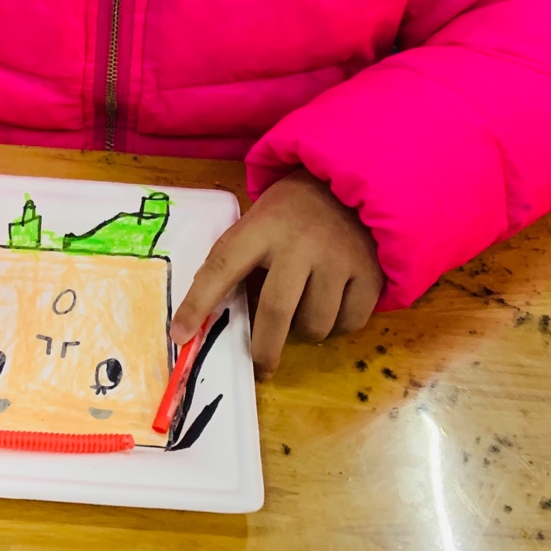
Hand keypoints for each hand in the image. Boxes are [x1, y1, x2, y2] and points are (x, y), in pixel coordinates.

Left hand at [172, 170, 382, 375]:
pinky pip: (350, 322)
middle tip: (261, 366)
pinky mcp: (370, 271)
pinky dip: (339, 324)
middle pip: (275, 310)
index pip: (222, 266)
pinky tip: (335, 301)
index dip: (198, 303)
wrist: (351, 183)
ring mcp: (338, 257)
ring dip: (306, 330)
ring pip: (315, 324)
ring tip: (305, 309)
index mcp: (262, 226)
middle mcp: (300, 243)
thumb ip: (238, 258)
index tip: (180, 336)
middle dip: (264, 349)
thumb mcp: (259, 220)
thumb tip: (204, 314)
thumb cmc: (293, 210)